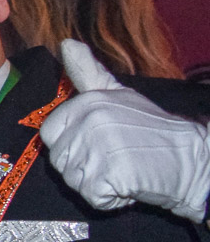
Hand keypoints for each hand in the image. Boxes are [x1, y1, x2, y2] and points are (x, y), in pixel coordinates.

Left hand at [41, 39, 209, 220]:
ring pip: (74, 180)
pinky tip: (130, 184)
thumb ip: (88, 73)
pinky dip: (110, 198)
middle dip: (83, 166)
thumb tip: (66, 43)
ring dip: (96, 183)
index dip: (72, 145)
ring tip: (123, 168)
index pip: (50, 133)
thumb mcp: (119, 94)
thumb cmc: (152, 128)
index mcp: (88, 102)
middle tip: (115, 158)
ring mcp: (99, 148)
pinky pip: (92, 196)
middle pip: (60, 160)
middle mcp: (90, 121)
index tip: (99, 143)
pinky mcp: (110, 176)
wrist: (191, 157)